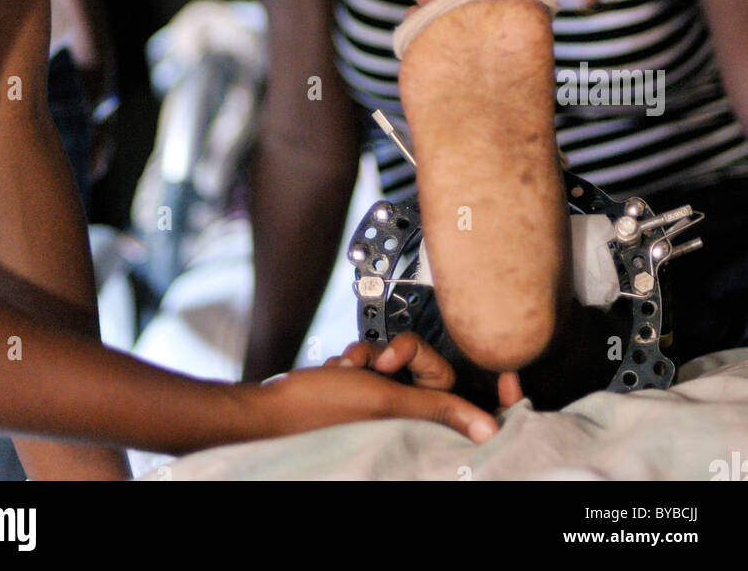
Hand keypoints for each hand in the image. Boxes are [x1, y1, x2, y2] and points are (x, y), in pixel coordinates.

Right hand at [327, 334, 524, 413]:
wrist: (273, 404)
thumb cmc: (323, 407)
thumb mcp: (388, 401)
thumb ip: (438, 406)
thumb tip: (488, 429)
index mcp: (419, 425)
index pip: (471, 412)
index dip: (495, 396)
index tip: (510, 375)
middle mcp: (407, 415)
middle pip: (436, 371)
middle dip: (409, 354)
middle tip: (386, 359)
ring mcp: (386, 401)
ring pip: (404, 361)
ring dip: (376, 354)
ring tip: (352, 367)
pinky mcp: (366, 388)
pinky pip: (378, 360)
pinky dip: (358, 359)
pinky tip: (340, 368)